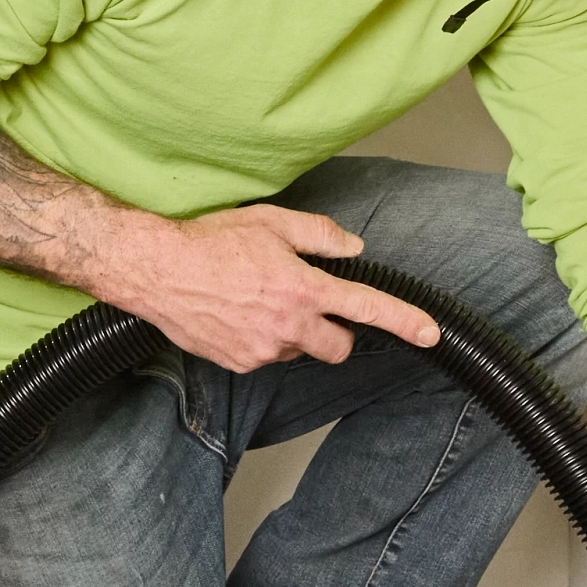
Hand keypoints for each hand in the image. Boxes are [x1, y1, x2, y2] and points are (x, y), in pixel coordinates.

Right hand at [115, 204, 445, 375]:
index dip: (404, 321)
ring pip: (300, 351)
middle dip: (336, 333)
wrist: (156, 270)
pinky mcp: (240, 364)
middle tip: (311, 308)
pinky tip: (237, 315)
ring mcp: (262, 350)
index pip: (366, 308)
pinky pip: (267, 357)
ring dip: (293, 334)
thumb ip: (320, 235)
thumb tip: (354, 249)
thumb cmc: (211, 241)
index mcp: (302, 288)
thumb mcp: (271, 222)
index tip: (430, 333)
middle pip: (339, 348)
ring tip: (257, 302)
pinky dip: (262, 341)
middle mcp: (287, 325)